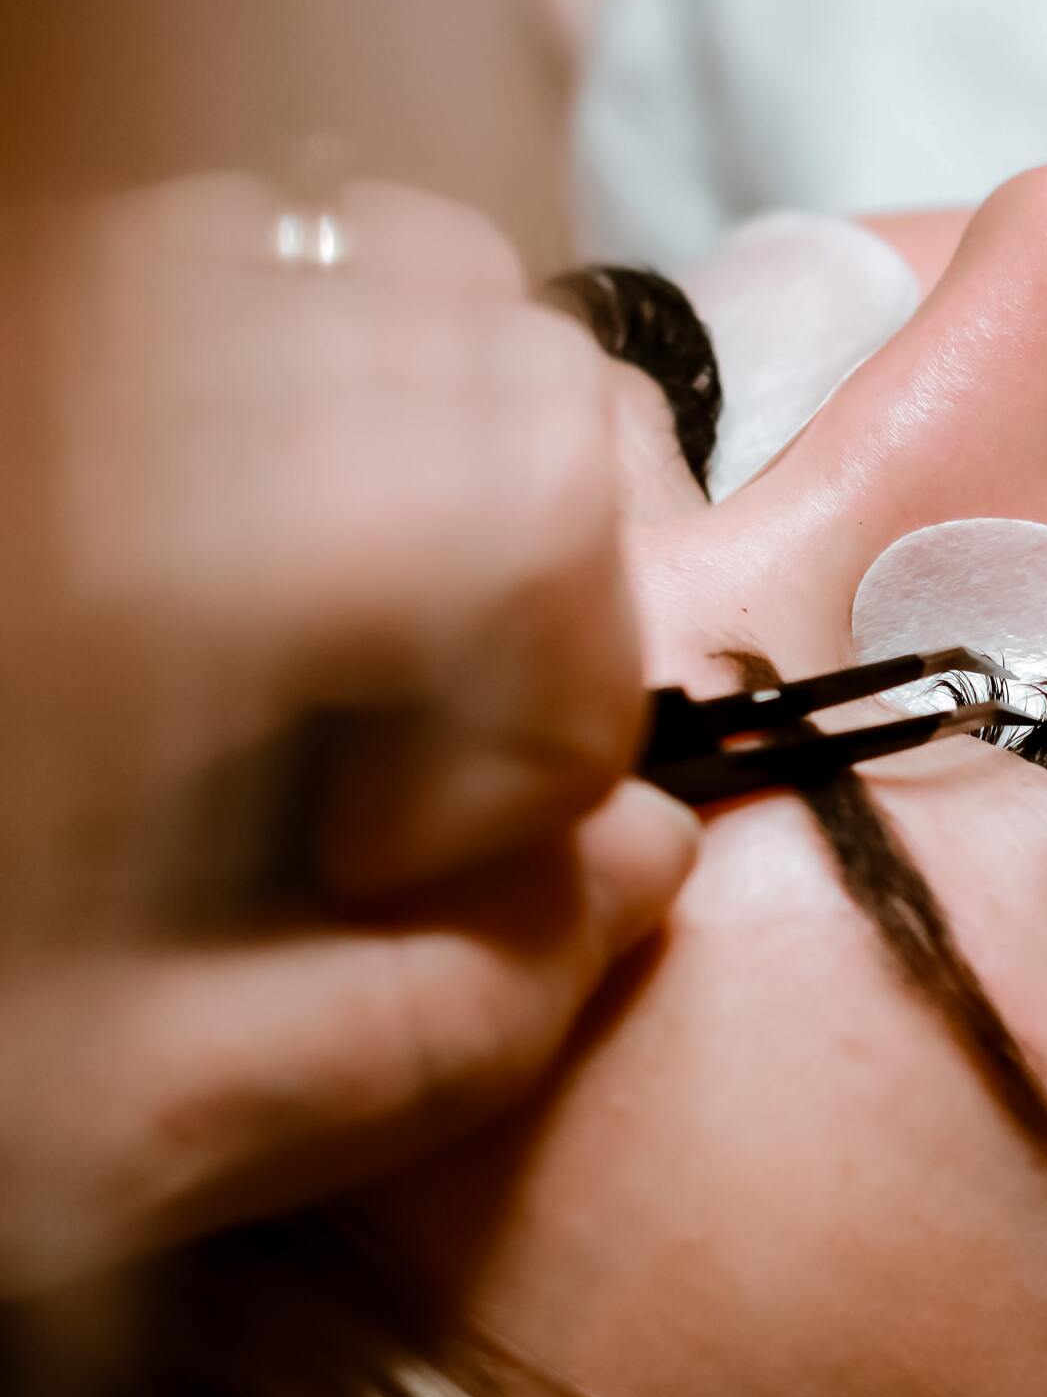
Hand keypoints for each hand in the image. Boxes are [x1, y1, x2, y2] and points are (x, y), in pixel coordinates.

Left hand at [0, 178, 695, 1294]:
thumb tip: (636, 868)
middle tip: (393, 764)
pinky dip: (313, 392)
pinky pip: (234, 258)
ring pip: (368, 255)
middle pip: (481, 335)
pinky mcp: (20, 314)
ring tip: (313, 648)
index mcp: (109, 565)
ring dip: (436, 457)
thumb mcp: (75, 1142)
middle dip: (531, 571)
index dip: (556, 705)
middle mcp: (77, 368)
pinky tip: (211, 572)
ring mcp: (35, 306)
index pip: (518, 486)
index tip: (414, 864)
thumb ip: (405, 1029)